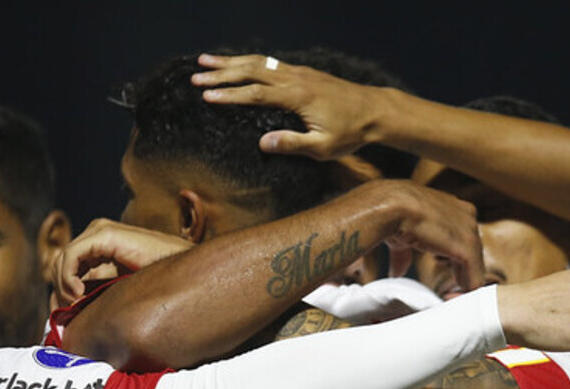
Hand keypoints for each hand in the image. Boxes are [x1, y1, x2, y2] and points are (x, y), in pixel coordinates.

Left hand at [50, 219, 192, 306]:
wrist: (185, 273)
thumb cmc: (159, 285)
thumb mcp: (118, 291)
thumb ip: (95, 294)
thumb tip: (67, 310)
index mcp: (100, 246)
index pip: (66, 266)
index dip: (61, 291)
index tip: (65, 314)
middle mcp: (97, 234)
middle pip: (60, 263)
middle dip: (59, 291)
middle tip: (69, 313)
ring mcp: (100, 231)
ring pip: (61, 260)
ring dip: (63, 287)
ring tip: (77, 306)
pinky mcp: (104, 234)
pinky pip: (71, 256)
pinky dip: (69, 277)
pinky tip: (79, 294)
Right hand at [192, 53, 383, 160]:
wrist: (375, 111)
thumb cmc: (350, 133)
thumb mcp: (323, 147)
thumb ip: (293, 145)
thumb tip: (262, 143)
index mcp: (298, 97)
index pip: (256, 94)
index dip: (230, 95)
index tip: (206, 95)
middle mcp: (295, 79)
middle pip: (251, 71)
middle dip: (221, 73)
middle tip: (195, 75)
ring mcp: (299, 72)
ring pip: (259, 62)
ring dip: (231, 61)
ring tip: (205, 60)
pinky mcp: (303, 72)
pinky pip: (270, 62)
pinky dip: (249, 61)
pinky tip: (237, 63)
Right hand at [362, 179, 484, 291]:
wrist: (391, 206)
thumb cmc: (392, 212)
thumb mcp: (401, 235)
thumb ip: (403, 254)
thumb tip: (396, 272)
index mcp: (453, 207)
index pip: (462, 238)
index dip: (454, 258)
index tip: (441, 271)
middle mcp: (467, 215)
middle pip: (472, 251)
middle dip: (461, 270)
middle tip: (448, 289)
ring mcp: (469, 230)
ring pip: (475, 265)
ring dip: (463, 281)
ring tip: (449, 293)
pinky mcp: (467, 247)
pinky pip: (474, 276)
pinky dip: (465, 290)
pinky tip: (453, 297)